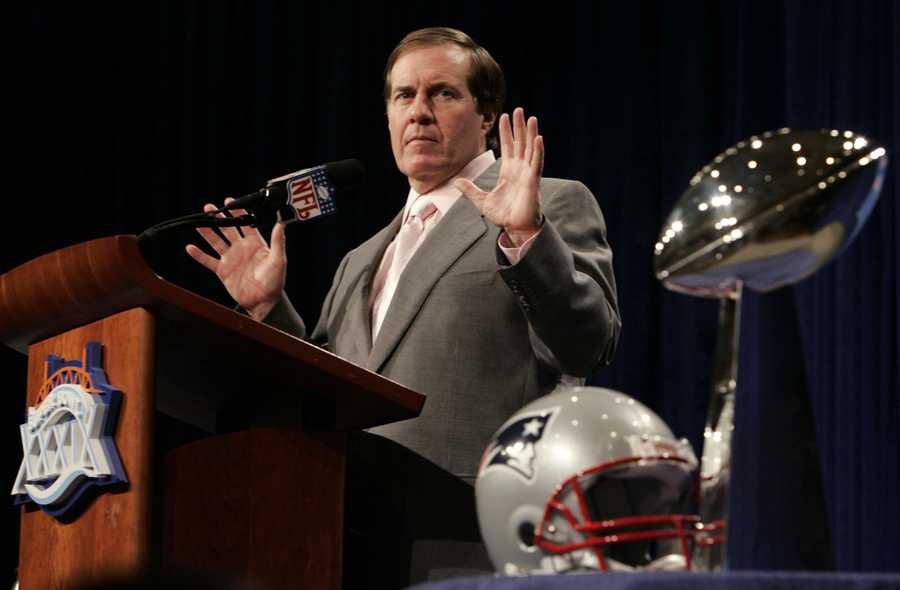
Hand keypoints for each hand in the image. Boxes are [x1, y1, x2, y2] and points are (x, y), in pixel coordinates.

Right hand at [185, 200, 286, 320]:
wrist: (264, 302)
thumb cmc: (275, 282)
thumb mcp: (279, 260)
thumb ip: (278, 241)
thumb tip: (282, 223)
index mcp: (256, 244)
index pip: (245, 224)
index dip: (238, 212)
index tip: (229, 202)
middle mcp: (241, 249)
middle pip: (228, 229)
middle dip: (219, 218)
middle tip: (209, 208)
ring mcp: (231, 259)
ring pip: (216, 242)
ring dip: (207, 232)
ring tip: (198, 222)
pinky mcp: (223, 271)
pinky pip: (208, 261)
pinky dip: (199, 255)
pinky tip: (190, 247)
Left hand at [454, 107, 543, 245]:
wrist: (515, 229)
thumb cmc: (504, 215)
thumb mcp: (482, 201)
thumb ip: (470, 190)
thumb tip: (457, 181)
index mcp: (508, 171)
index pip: (508, 146)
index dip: (506, 131)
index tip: (504, 116)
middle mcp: (519, 169)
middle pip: (520, 142)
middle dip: (519, 126)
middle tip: (519, 109)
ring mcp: (528, 174)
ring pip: (530, 149)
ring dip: (531, 133)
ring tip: (531, 118)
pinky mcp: (533, 181)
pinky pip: (537, 163)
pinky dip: (538, 151)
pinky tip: (538, 138)